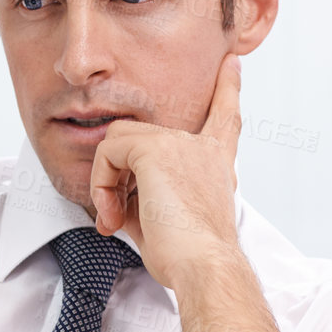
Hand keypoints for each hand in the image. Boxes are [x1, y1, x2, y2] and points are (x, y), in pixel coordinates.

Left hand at [88, 52, 243, 289]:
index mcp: (216, 163)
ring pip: (119, 141)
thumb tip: (117, 200)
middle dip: (117, 177)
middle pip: (142, 137)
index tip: (230, 64)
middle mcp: (203, 147)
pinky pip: (109, 151)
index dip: (227, 89)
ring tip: (115, 219)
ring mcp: (180, 144)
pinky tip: (113, 214)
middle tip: (116, 217)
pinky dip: (101, 184)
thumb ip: (147, 199)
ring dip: (108, 182)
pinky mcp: (154, 149)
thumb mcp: (168, 222)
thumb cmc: (189, 258)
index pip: (225, 117)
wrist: (205, 267)